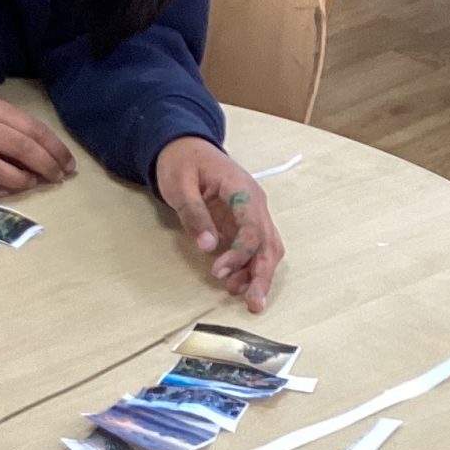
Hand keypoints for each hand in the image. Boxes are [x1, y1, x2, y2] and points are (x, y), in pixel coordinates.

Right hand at [0, 91, 75, 200]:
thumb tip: (48, 157)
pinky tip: (4, 191)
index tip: (69, 165)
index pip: (32, 130)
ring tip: (30, 183)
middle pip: (20, 149)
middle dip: (46, 167)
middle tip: (58, 178)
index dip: (55, 150)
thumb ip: (14, 128)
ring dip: (22, 182)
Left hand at [154, 136, 283, 312]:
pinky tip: (237, 284)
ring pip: (267, 248)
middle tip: (254, 303)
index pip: (252, 228)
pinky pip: (254, 248)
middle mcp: (254, 203)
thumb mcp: (180, 184)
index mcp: (241, 190)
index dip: (239, 254)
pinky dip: (250, 267)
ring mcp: (252, 213)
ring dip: (258, 274)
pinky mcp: (243, 222)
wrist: (184, 145)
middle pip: (269, 243)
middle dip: (263, 275)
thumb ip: (194, 215)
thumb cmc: (182, 161)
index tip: (218, 272)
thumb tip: (208, 246)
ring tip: (244, 298)